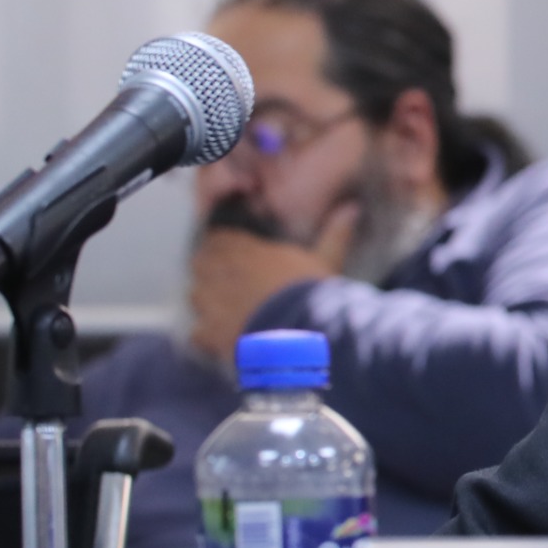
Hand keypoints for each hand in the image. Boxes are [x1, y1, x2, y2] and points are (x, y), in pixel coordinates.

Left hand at [187, 202, 357, 361]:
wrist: (297, 337)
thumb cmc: (310, 292)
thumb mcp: (327, 260)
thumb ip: (334, 234)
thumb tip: (352, 208)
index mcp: (244, 250)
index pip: (219, 236)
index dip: (225, 242)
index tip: (237, 248)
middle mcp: (219, 273)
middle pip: (201, 264)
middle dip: (212, 269)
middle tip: (232, 278)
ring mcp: (209, 305)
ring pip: (195, 296)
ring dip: (207, 299)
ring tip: (227, 308)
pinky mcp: (208, 335)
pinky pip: (197, 333)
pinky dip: (206, 335)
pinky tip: (222, 339)